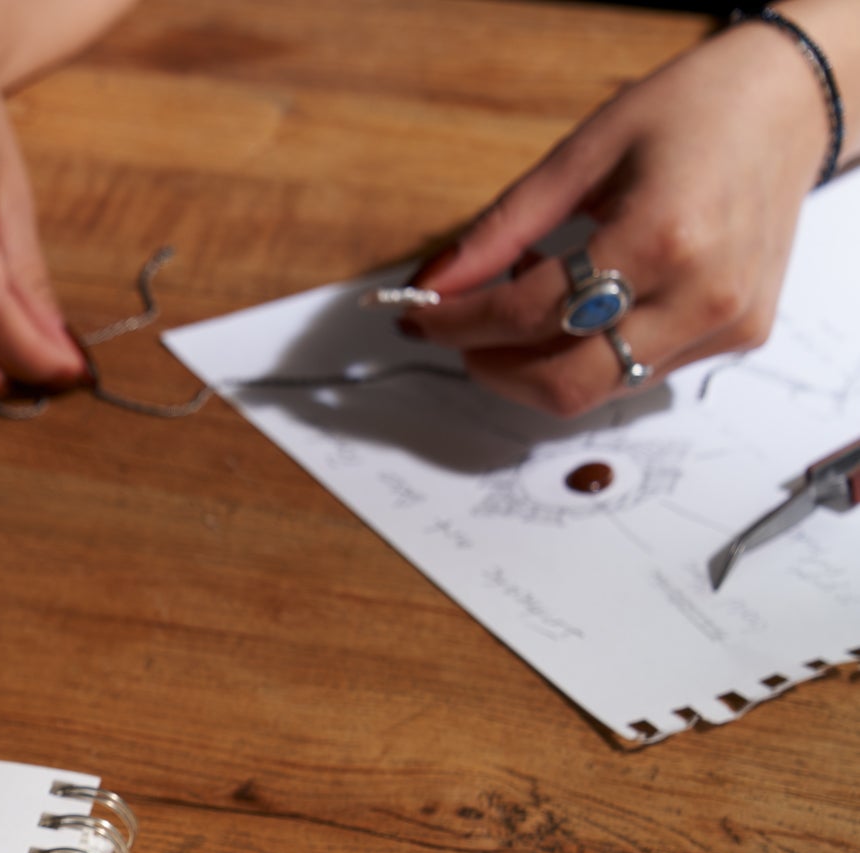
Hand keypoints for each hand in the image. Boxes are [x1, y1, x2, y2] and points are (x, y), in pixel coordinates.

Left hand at [404, 7, 853, 416]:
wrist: (790, 106)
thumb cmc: (692, 112)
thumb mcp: (581, 153)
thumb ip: (500, 229)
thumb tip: (432, 284)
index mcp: (662, 236)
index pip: (529, 314)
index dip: (458, 324)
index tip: (420, 316)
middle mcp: (701, 293)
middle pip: (564, 383)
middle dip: (492, 369)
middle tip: (461, 333)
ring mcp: (726, 322)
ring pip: (599, 389)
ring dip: (538, 365)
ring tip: (526, 304)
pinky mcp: (738, 335)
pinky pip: (639, 372)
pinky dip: (589, 353)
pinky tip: (581, 306)